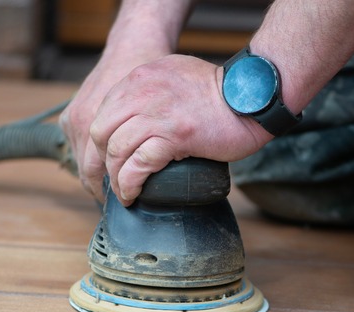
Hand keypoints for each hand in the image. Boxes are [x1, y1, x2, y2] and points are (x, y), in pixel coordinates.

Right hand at [59, 51, 162, 201]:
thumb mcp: (159, 112)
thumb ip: (157, 141)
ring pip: (81, 162)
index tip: (129, 202)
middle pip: (88, 173)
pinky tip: (109, 164)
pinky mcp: (68, 116)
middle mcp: (80, 122)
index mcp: (97, 125)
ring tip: (118, 185)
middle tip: (125, 200)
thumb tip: (162, 174)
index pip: (98, 176)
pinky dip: (92, 158)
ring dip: (98, 175)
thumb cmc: (152, 81)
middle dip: (105, 189)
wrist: (133, 45)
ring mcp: (72, 119)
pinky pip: (78, 148)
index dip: (114, 191)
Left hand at [90, 54, 272, 205]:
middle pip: (101, 132)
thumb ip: (153, 90)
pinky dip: (130, 184)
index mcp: (141, 77)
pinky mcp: (174, 135)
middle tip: (109, 181)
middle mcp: (143, 92)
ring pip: (116, 150)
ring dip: (115, 178)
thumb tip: (140, 119)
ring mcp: (157, 113)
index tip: (106, 161)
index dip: (100, 142)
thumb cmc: (223, 94)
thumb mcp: (177, 76)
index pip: (104, 112)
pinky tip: (133, 194)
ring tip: (123, 193)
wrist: (254, 97)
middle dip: (99, 162)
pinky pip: (138, 165)